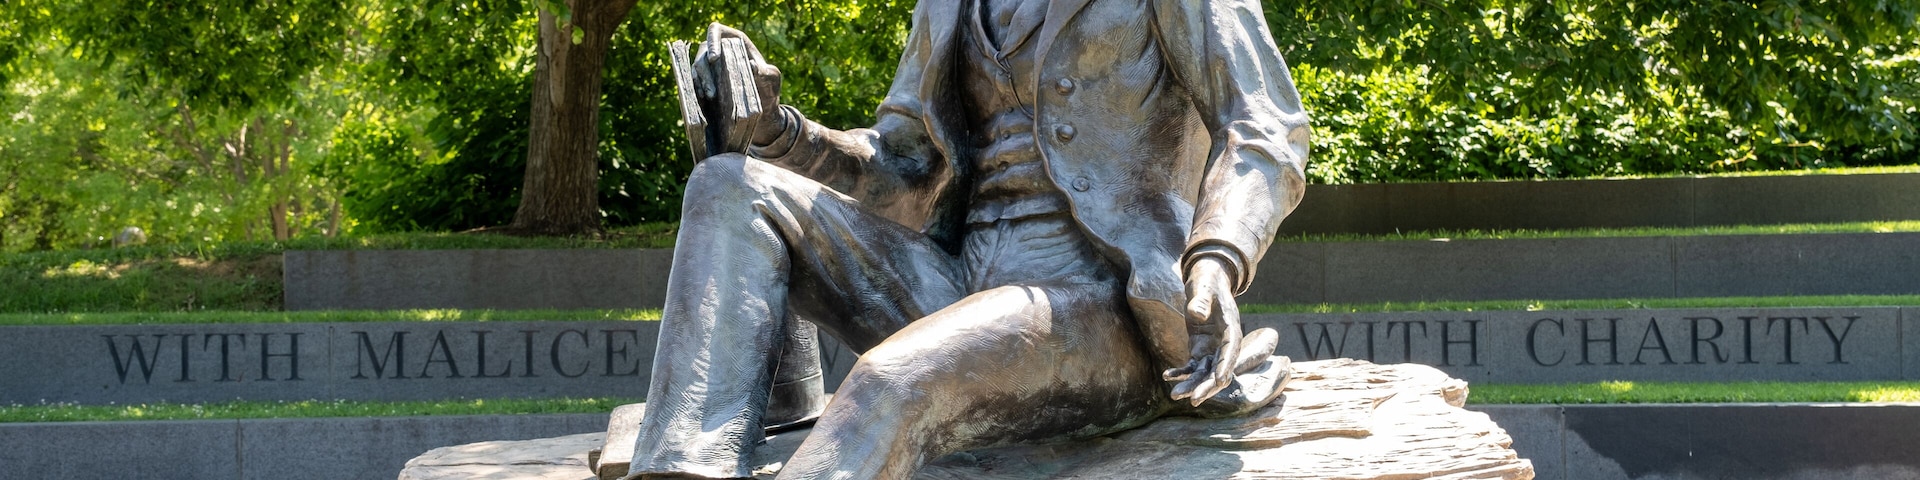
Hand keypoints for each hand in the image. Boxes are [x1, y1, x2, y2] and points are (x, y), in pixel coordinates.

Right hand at [695, 23, 784, 154]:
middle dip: (705, 72)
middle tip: (713, 91)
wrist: (763, 105)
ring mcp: (708, 64)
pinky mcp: (703, 79)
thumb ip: (765, 72)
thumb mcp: (772, 78)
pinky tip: (703, 99)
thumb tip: (751, 65)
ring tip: (711, 97)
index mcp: (733, 40)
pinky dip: (697, 89)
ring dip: (701, 82)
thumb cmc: (769, 85)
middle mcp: (718, 49)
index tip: (714, 58)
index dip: (712, 40)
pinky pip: (694, 81)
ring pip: (696, 68)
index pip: (715, 30)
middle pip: (702, 53)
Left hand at [1162, 256, 1242, 405]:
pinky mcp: (1200, 349)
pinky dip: (1181, 372)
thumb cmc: (1207, 282)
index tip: (1220, 381)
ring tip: (1175, 396)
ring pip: (1205, 372)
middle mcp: (1225, 343)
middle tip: (1194, 400)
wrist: (1206, 281)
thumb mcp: (1203, 287)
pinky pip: (1192, 366)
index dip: (1226, 366)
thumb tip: (1196, 313)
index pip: (1231, 351)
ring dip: (1192, 384)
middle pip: (1218, 369)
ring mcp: (1213, 348)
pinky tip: (1168, 376)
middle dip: (1207, 386)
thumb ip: (1201, 300)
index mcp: (1232, 328)